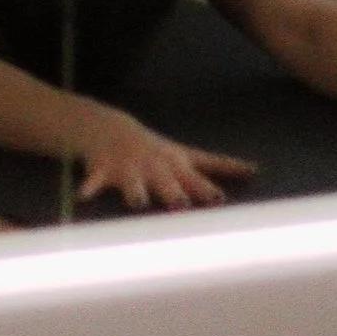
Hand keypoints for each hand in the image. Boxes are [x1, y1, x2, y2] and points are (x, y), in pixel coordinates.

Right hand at [74, 106, 255, 211]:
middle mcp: (153, 167)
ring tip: (138, 202)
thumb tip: (254, 169)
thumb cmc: (156, 150)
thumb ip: (217, 164)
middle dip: (174, 194)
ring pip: (133, 184)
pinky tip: (82, 198)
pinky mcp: (102, 170)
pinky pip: (93, 181)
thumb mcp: (185, 154)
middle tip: (180, 205)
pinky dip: (89, 189)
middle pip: (167, 183)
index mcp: (175, 163)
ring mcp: (129, 168)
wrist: (112, 130)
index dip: (207, 189)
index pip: (196, 177)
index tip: (218, 200)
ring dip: (136, 192)